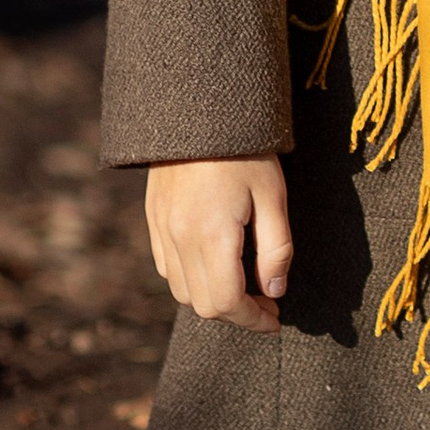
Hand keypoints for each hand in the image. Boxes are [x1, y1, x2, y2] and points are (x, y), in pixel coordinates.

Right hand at [146, 157, 292, 326]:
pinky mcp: (154, 219)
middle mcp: (179, 238)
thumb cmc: (245, 150)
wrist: (198, 109)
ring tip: (244, 285)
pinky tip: (216, 265)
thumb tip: (274, 291)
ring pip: (182, 291)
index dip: (253, 320)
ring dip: (213, 298)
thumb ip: (276, 248)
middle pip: (203, 304)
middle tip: (266, 303)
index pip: (227, 302)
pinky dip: (191, 279)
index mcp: (211, 235)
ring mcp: (161, 230)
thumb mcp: (273, 196)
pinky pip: (168, 268)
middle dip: (236, 314)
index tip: (275, 319)